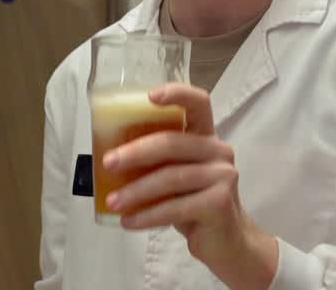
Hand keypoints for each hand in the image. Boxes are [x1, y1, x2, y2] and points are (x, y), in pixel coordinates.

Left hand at [102, 82, 278, 288]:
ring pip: (171, 177)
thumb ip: (155, 161)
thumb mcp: (174, 175)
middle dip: (135, 152)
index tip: (150, 97)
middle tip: (108, 163)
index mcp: (205, 136)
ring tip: (112, 202)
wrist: (227, 242)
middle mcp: (218, 150)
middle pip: (172, 142)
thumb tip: (108, 155)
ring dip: (136, 191)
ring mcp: (223, 176)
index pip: (198, 103)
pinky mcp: (221, 202)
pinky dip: (148, 215)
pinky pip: (176, 207)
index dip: (177, 93)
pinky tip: (129, 221)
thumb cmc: (193, 203)